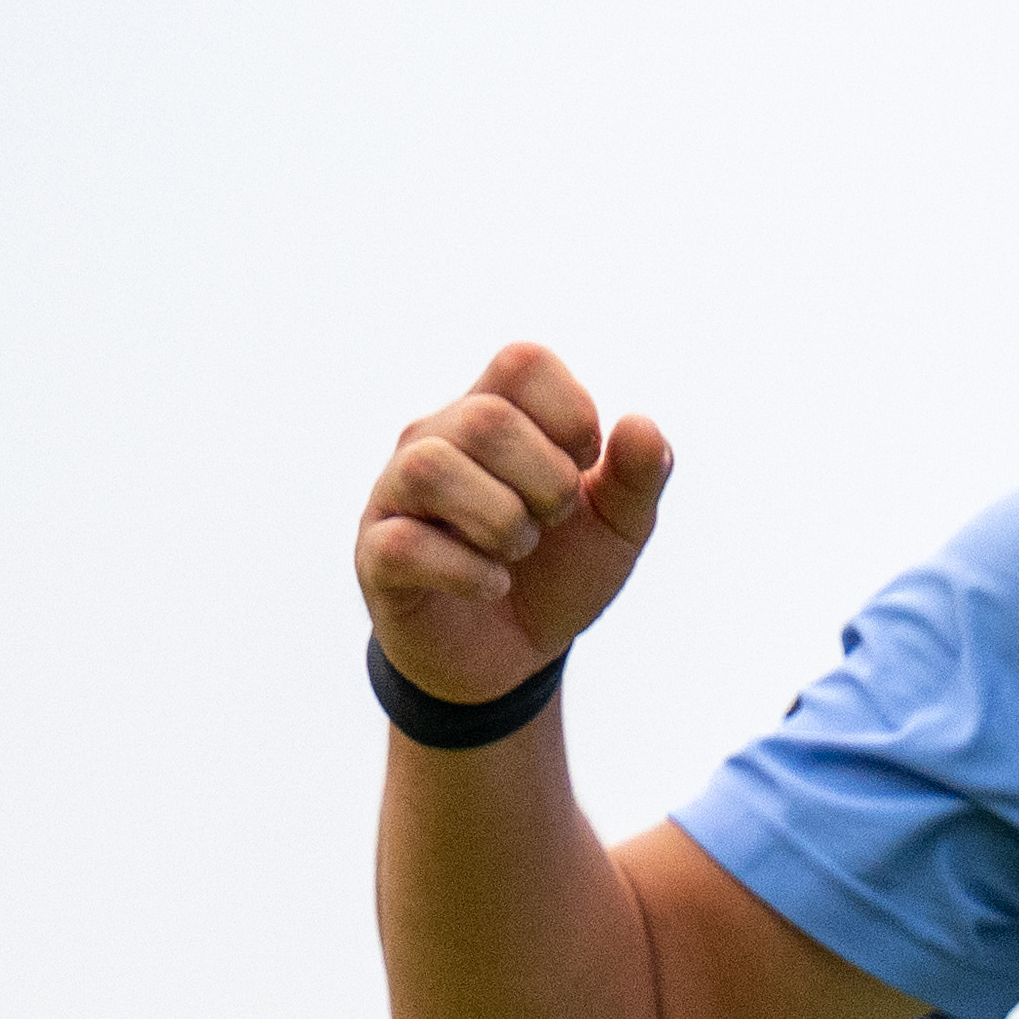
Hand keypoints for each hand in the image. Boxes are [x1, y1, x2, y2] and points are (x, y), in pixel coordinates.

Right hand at [355, 343, 674, 707]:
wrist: (513, 656)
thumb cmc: (558, 572)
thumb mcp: (618, 527)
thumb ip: (639, 476)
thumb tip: (641, 424)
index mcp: (495, 412)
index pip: (522, 361)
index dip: (571, 412)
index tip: (584, 466)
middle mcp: (436, 439)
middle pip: (482, 418)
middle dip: (544, 480)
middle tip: (552, 520)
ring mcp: (397, 495)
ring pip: (430, 468)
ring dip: (500, 520)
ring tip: (517, 550)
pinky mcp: (377, 556)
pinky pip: (404, 543)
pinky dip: (468, 570)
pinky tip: (493, 584)